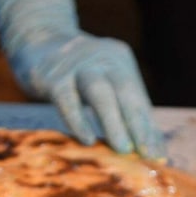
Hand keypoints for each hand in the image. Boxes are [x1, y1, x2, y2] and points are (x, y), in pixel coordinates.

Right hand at [0, 0, 165, 158]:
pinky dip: (78, 120)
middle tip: (147, 155)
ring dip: (113, 122)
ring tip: (122, 150)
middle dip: (138, 125)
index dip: (149, 129)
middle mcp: (103, 58)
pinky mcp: (53, 75)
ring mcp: (77, 64)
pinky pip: (67, 99)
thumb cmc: (77, 74)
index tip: (159, 157)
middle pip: (125, 92)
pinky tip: (87, 139)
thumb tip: (152, 151)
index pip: (139, 99)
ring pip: (100, 92)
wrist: (36, 38)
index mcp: (121, 61)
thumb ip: (124, 111)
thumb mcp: (103, 83)